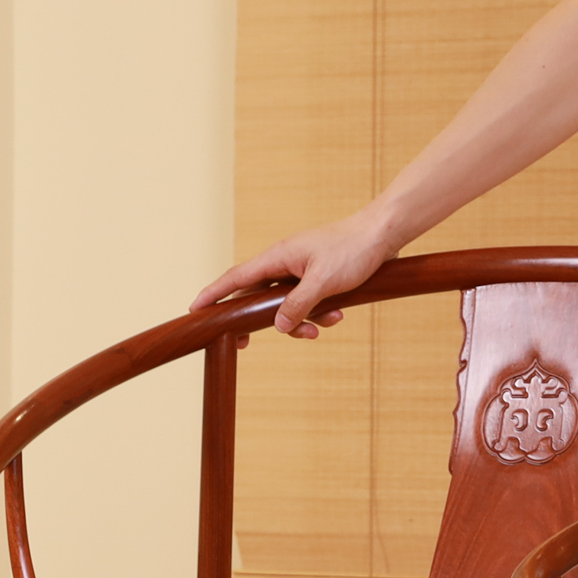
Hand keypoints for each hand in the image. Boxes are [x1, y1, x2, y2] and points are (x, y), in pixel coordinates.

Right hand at [193, 208, 398, 338]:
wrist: (382, 235)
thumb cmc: (352, 250)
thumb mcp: (324, 282)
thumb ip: (298, 305)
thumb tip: (277, 326)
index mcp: (278, 256)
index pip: (236, 278)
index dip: (214, 294)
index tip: (194, 309)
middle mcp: (284, 262)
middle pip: (257, 296)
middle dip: (255, 321)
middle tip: (243, 343)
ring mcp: (299, 270)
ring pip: (285, 304)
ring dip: (300, 320)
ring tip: (322, 327)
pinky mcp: (316, 276)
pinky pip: (306, 301)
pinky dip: (317, 312)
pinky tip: (337, 314)